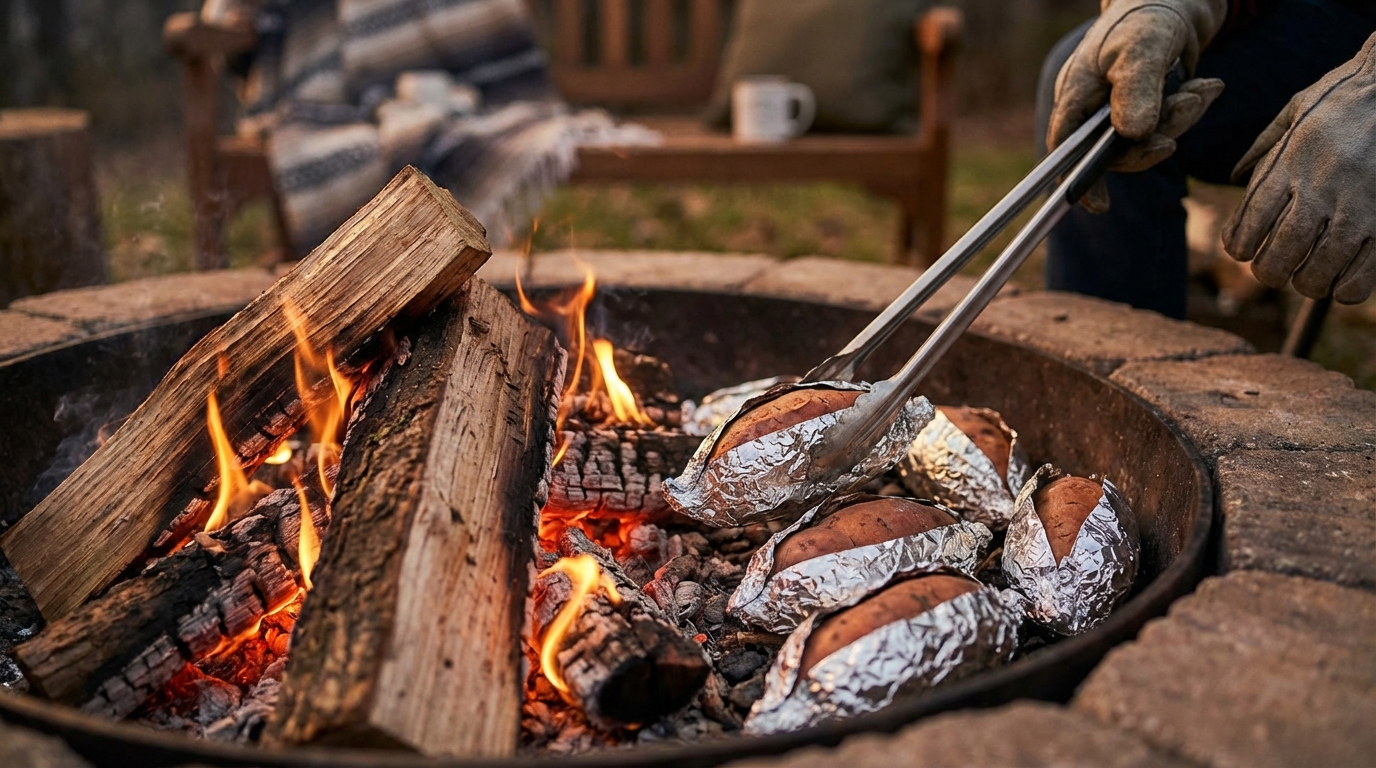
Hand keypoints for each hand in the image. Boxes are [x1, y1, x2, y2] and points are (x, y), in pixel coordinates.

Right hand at [1049, 0, 1227, 210]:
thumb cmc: (1148, 16)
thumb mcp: (1143, 48)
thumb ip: (1135, 89)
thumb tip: (1131, 136)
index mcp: (1076, 93)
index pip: (1066, 148)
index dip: (1077, 179)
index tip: (1099, 205)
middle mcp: (1093, 109)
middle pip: (1116, 150)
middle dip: (1158, 135)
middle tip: (1189, 104)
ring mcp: (1119, 112)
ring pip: (1148, 141)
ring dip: (1182, 118)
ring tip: (1203, 88)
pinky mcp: (1146, 111)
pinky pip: (1168, 128)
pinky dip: (1190, 111)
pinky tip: (1207, 86)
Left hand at [1223, 33, 1375, 304]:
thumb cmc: (1350, 94)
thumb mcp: (1298, 108)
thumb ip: (1266, 144)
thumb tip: (1237, 175)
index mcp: (1289, 163)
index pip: (1247, 226)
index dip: (1238, 247)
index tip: (1243, 249)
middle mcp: (1319, 187)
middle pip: (1279, 256)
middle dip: (1270, 273)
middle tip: (1274, 271)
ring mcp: (1358, 205)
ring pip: (1318, 272)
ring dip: (1308, 284)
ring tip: (1309, 278)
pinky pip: (1364, 276)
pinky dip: (1347, 290)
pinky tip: (1343, 285)